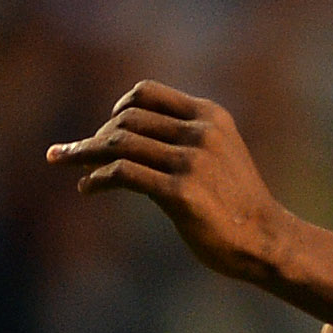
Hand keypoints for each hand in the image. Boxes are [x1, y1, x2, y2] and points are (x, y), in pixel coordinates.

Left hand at [46, 81, 288, 278]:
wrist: (267, 240)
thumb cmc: (237, 203)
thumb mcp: (219, 154)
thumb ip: (184, 137)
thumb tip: (126, 137)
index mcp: (209, 116)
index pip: (147, 92)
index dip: (119, 107)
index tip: (105, 127)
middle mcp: (201, 133)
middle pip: (128, 119)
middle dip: (96, 136)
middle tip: (77, 154)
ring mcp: (191, 162)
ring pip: (119, 143)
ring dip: (85, 153)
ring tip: (66, 163)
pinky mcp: (181, 193)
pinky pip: (123, 174)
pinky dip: (97, 178)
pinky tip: (87, 188)